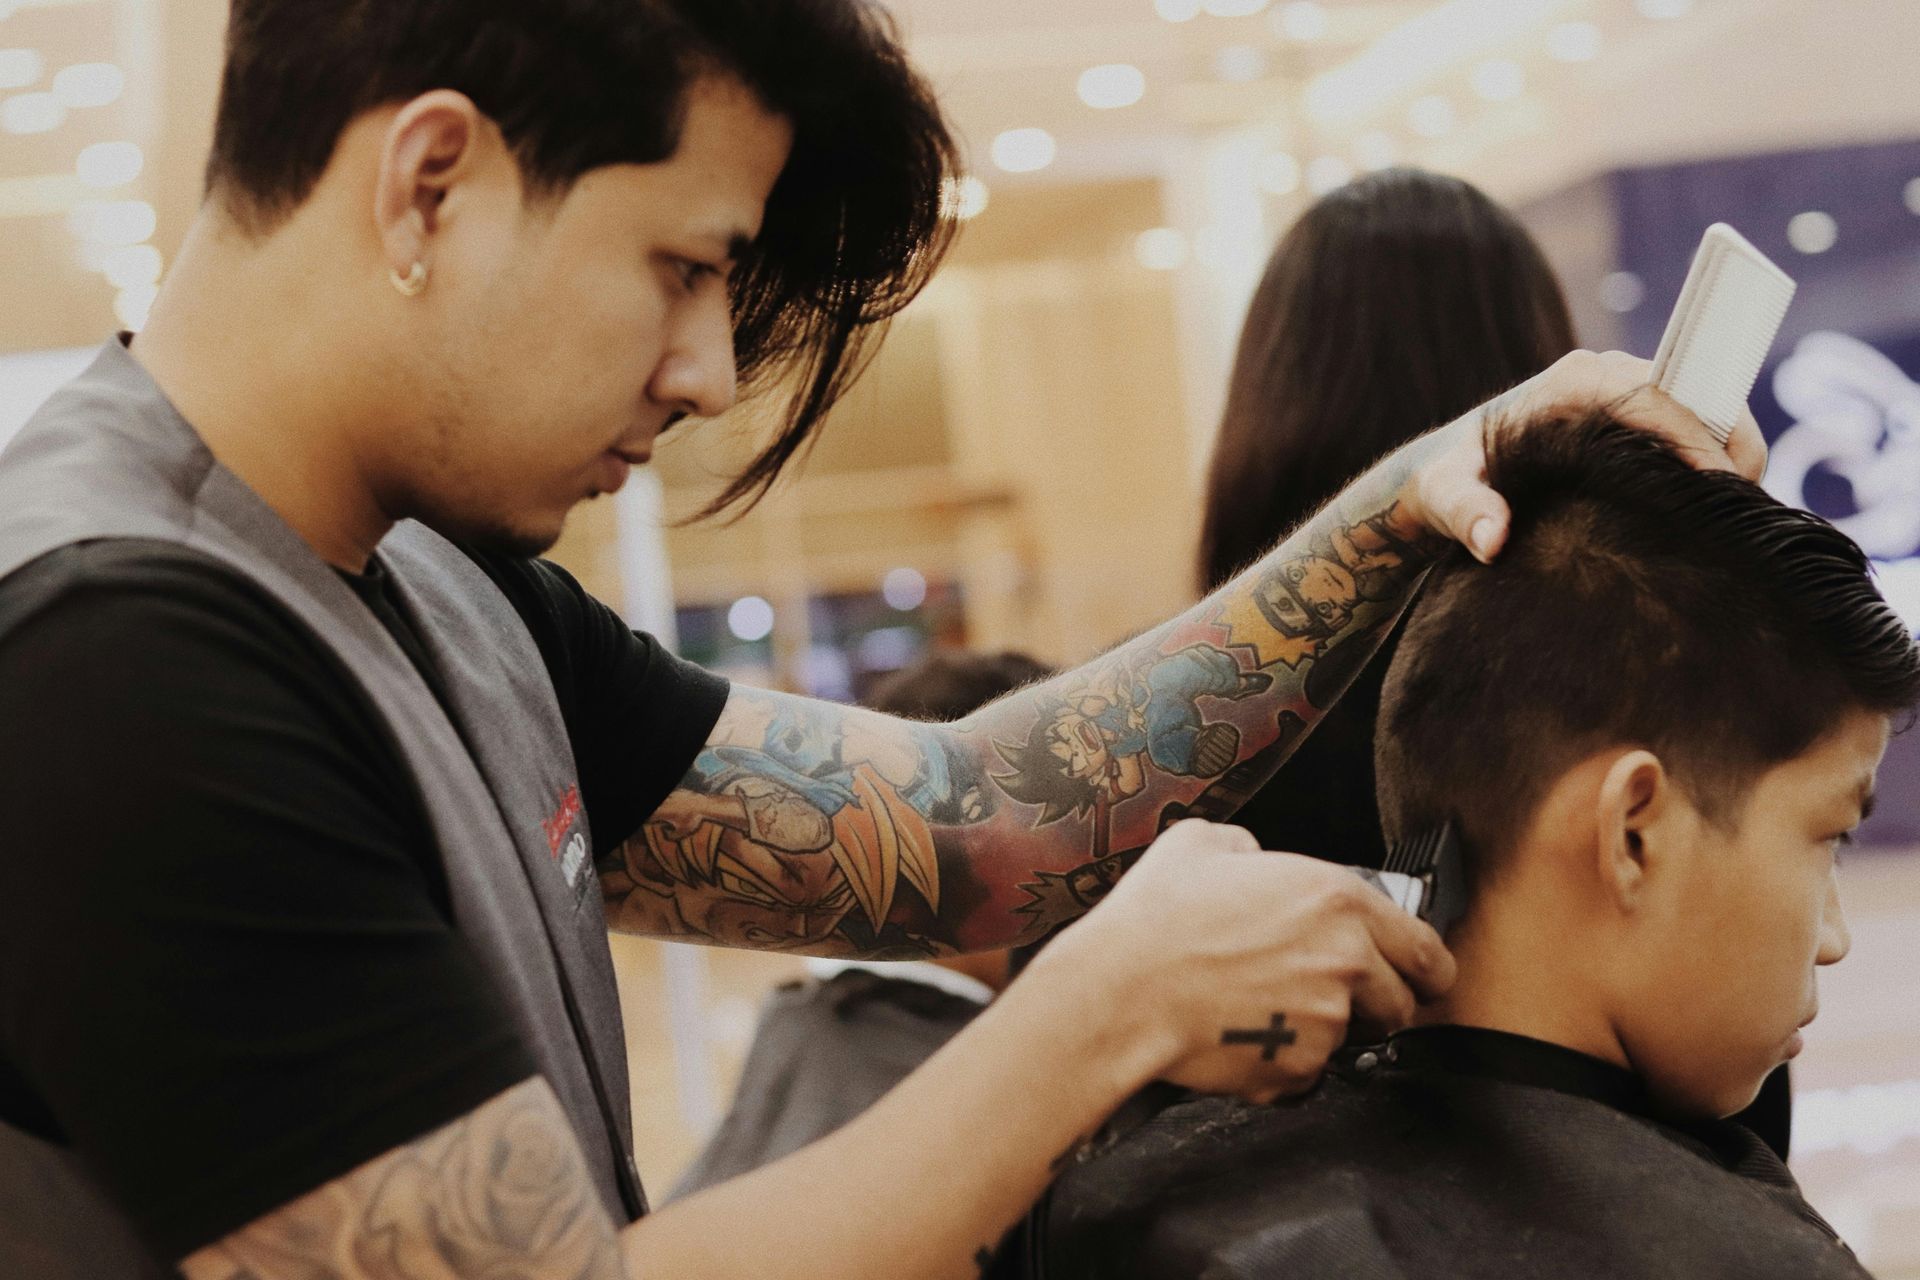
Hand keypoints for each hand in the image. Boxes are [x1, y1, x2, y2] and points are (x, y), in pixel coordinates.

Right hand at [1031, 820, 1455, 1103]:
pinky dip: (1283, 1061)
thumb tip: (1254, 861)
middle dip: (1371, 1003)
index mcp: (1338, 900)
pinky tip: (1241, 1032)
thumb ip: (1249, 849)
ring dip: (1322, 1030)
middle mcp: (1346, 962)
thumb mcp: (1201, 844)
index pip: (1427, 949)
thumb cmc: (1156, 919)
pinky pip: (1307, 1072)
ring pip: (1351, 1039)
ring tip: (1264, 1009)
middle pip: (1400, 1004)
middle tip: (1322, 993)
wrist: (1120, 993)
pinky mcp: (1297, 1068)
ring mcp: (1326, 1022)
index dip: (1426, 968)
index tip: (1418, 976)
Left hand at [1404, 350, 1768, 562]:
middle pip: (1695, 396)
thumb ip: (1465, 514)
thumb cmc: (1448, 482)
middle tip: (1750, 506)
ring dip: (1733, 453)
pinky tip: (1725, 505)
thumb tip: (1491, 539)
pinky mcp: (1636, 415)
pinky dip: (1718, 459)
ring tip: (1746, 512)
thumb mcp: (1446, 498)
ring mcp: (1625, 391)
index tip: (1721, 485)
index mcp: (1570, 382)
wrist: (1448, 472)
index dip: (1695, 437)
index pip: (1654, 396)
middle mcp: (1605, 375)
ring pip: (1705, 410)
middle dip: (1731, 445)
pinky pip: (1695, 426)